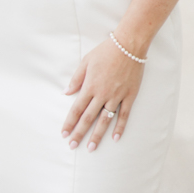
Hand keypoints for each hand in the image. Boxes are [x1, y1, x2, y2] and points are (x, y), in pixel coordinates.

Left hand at [61, 36, 143, 150]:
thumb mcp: (86, 60)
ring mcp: (116, 96)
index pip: (76, 109)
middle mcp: (102, 94)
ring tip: (91, 148)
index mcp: (90, 86)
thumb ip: (76, 78)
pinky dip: (119, 127)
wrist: (128, 45)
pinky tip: (115, 138)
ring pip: (105, 120)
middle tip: (72, 146)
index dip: (69, 122)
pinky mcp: (129, 96)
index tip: (64, 134)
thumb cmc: (106, 51)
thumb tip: (66, 92)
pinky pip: (124, 115)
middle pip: (88, 118)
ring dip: (97, 135)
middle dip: (79, 133)